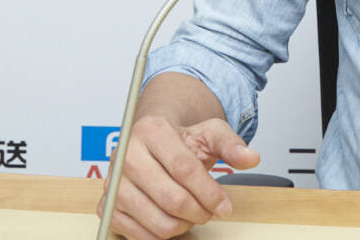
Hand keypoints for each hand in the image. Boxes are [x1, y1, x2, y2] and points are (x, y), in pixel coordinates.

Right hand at [96, 116, 259, 239]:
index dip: (209, 192)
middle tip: (211, 213)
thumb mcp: (210, 132)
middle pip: (171, 197)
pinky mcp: (106, 206)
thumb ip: (232, 144)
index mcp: (151, 130)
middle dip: (199, 211)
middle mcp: (126, 155)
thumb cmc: (181, 138)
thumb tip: (252, 158)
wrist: (152, 141)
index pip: (184, 168)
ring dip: (182, 225)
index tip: (225, 206)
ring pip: (155, 220)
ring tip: (194, 215)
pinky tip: (174, 221)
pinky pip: (136, 234)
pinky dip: (160, 235)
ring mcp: (112, 183)